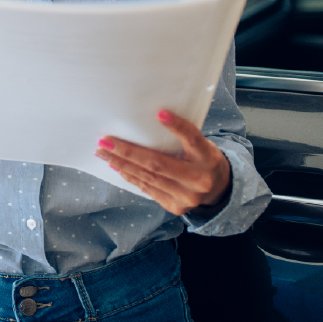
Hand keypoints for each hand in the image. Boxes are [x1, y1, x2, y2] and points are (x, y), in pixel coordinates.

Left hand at [94, 110, 231, 215]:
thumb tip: (151, 116)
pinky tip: (117, 166)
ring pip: (149, 178)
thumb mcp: (201, 144)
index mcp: (208, 157)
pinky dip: (131, 176)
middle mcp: (199, 179)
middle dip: (128, 152)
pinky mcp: (176, 208)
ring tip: (103, 153)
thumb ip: (183, 135)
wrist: (219, 189)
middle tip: (105, 141)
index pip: (193, 139)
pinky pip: (148, 189)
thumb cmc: (203, 158)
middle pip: (159, 164)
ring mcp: (187, 197)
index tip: (160, 113)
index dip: (177, 126)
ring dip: (122, 164)